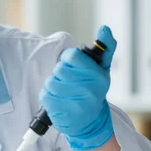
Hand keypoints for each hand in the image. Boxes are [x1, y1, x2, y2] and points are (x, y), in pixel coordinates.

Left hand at [39, 26, 117, 150]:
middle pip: (59, 69)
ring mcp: (75, 103)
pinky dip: (48, 95)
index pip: (72, 56)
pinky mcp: (61, 113)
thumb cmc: (94, 90)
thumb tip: (105, 29)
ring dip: (53, 84)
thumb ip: (105, 48)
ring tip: (63, 89)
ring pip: (51, 82)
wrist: (90, 122)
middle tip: (68, 79)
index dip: (68, 58)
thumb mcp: (102, 69)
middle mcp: (89, 90)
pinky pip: (45, 94)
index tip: (71, 63)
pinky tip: (58, 98)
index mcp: (98, 76)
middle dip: (61, 72)